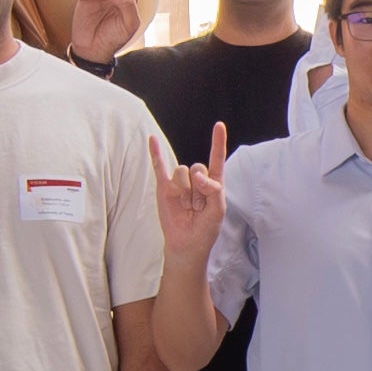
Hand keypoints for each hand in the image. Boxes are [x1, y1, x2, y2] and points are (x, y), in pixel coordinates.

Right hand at [153, 122, 229, 265]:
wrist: (186, 245)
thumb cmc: (205, 229)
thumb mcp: (218, 210)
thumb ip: (214, 190)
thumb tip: (198, 176)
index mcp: (213, 183)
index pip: (216, 159)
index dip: (217, 142)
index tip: (219, 125)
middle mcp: (196, 180)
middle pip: (197, 167)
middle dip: (199, 186)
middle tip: (198, 206)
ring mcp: (179, 183)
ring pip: (181, 172)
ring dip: (184, 190)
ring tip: (186, 206)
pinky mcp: (164, 188)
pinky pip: (159, 167)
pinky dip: (155, 153)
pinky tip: (152, 140)